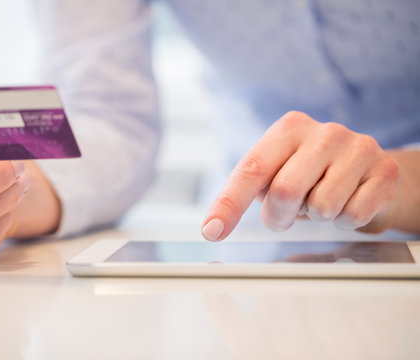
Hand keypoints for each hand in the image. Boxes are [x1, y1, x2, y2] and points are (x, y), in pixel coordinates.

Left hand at [201, 111, 400, 240]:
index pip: (251, 169)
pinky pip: (353, 215)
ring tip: (323, 201)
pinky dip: (345, 221)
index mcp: (288, 128)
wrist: (371, 173)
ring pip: (322, 207)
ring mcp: (359, 147)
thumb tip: (213, 225)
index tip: (211, 231)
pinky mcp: (385, 170)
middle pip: (284, 190)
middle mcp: (324, 131)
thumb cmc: (314, 176)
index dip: (229, 204)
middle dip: (279, 216)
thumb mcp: (278, 173)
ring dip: (316, 217)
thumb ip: (251, 189)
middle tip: (286, 215)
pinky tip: (350, 202)